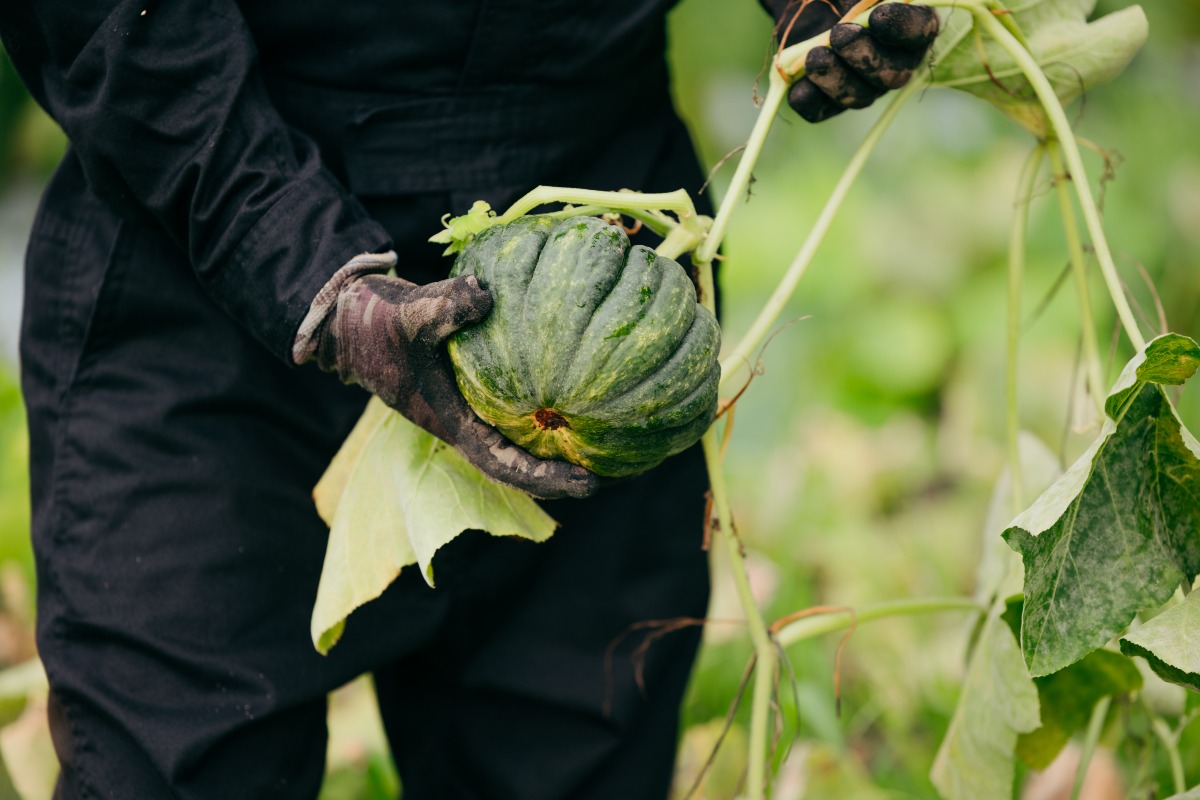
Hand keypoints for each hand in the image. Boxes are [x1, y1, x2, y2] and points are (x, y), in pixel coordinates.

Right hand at [297, 252, 598, 499]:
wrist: (349, 316)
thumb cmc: (377, 323)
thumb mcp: (411, 313)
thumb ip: (447, 306)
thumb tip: (487, 296)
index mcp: (451, 423)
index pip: (506, 465)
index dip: (547, 478)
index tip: (588, 483)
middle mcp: (461, 422)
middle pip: (517, 463)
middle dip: (557, 475)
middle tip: (603, 476)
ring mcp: (464, 406)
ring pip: (514, 439)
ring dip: (550, 447)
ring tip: (596, 445)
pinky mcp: (467, 386)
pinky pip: (510, 409)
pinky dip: (539, 411)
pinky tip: (571, 394)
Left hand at [768, 1, 939, 122]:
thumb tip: (876, 0)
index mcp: (910, 26)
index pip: (920, 31)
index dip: (903, 27)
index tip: (878, 16)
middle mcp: (891, 61)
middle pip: (892, 74)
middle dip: (865, 57)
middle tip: (839, 35)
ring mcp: (860, 84)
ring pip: (858, 96)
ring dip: (837, 79)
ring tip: (815, 57)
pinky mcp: (826, 98)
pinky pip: (820, 109)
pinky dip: (809, 99)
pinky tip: (797, 88)